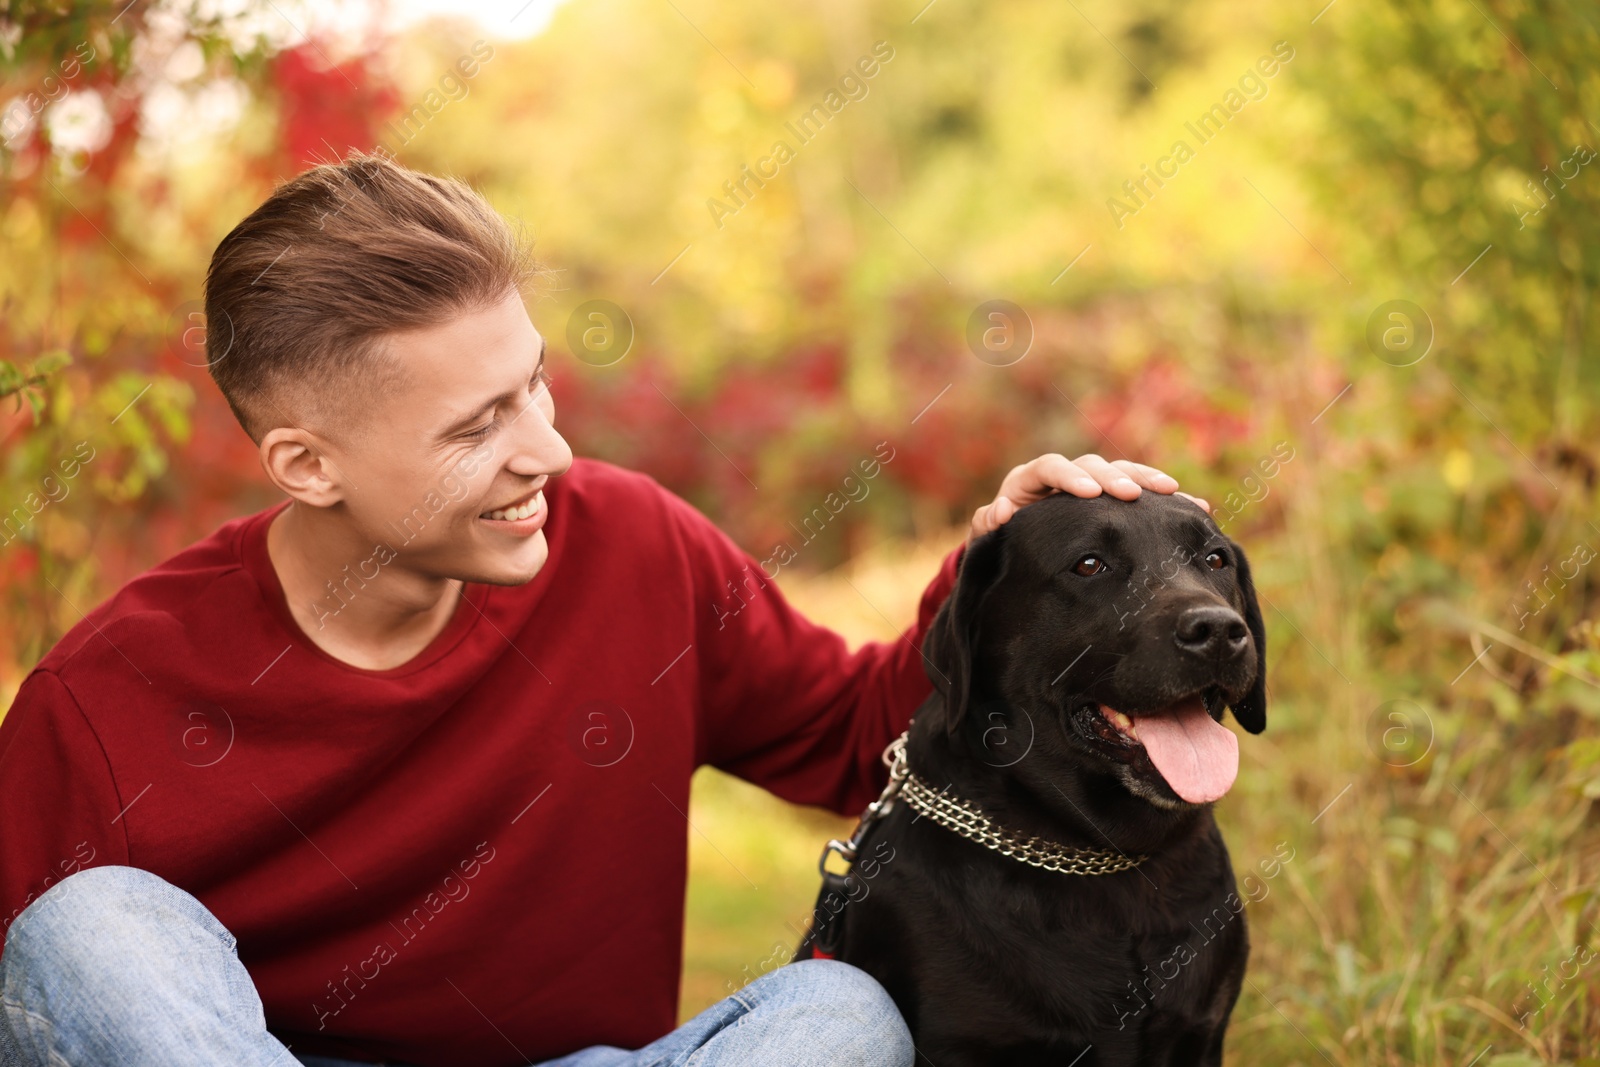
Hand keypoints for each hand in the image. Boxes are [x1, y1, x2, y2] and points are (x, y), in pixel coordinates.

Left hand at [967, 454, 1208, 545]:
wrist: (1020, 553)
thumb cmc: (1002, 542)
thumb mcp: (990, 538)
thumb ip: (989, 526)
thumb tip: (1001, 510)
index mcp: (1033, 480)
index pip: (1051, 468)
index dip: (1070, 477)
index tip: (1088, 492)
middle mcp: (1066, 475)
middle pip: (1093, 465)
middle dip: (1114, 477)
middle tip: (1131, 494)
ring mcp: (1095, 485)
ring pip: (1124, 473)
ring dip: (1148, 481)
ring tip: (1172, 492)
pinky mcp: (1118, 502)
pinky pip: (1146, 496)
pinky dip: (1168, 501)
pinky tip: (1197, 507)